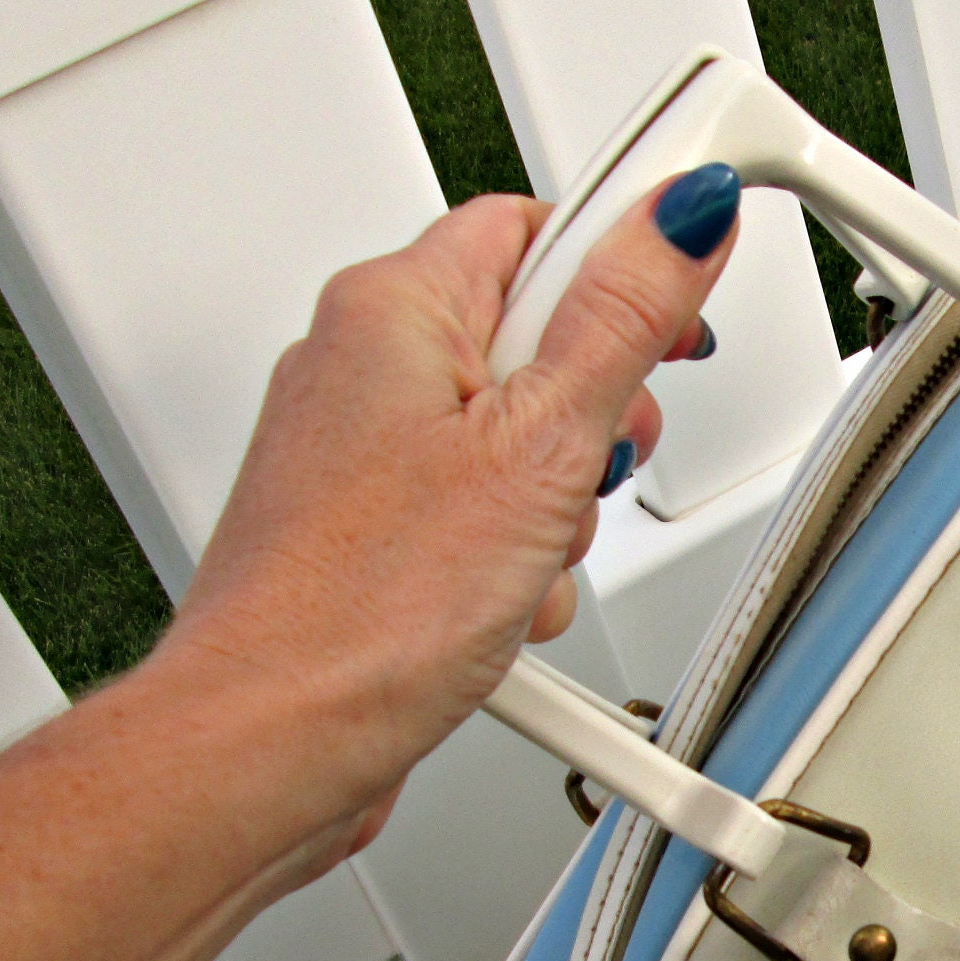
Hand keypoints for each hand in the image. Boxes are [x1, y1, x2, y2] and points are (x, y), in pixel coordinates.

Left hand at [155, 172, 739, 871]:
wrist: (270, 744)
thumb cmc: (361, 607)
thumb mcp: (537, 449)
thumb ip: (623, 322)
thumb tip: (681, 216)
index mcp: (394, 307)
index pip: (541, 224)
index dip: (626, 257)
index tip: (689, 285)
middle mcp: (363, 364)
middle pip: (538, 342)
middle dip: (594, 414)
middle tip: (588, 464)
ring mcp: (362, 453)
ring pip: (517, 442)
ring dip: (555, 504)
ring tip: (528, 555)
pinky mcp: (371, 531)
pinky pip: (479, 513)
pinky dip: (510, 558)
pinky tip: (499, 602)